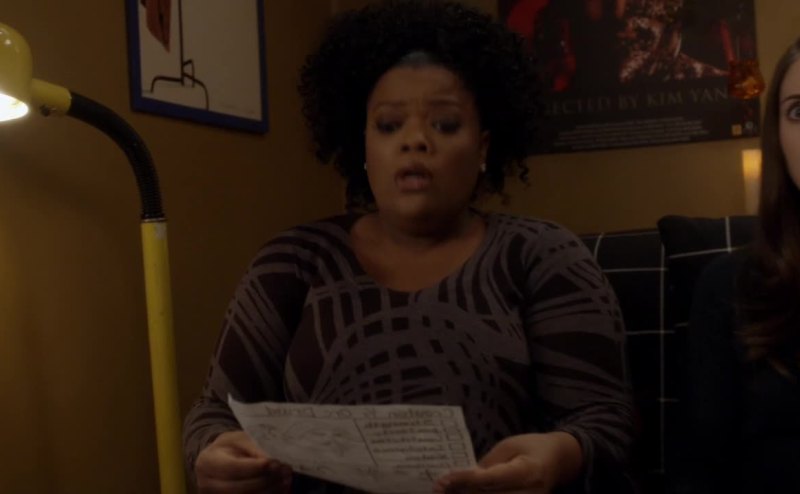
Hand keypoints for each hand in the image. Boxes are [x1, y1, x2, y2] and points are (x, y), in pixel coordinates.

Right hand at [195, 430, 291, 493]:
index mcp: (208, 461)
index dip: (254, 468)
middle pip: (240, 488)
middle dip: (266, 481)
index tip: (274, 463)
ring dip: (269, 491)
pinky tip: (280, 489)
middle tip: (285, 471)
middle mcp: (208, 483)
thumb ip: (255, 448)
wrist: (218, 458)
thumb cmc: (231, 446)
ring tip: (286, 480)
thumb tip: (272, 462)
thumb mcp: (240, 439)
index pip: (233, 468)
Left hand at [433, 432, 581, 493]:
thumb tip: (463, 479)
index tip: (443, 479)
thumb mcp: (509, 446)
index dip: (465, 480)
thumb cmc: (532, 448)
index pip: (491, 479)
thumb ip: (488, 464)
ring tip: (446, 492)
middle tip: (438, 488)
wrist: (559, 461)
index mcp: (529, 471)